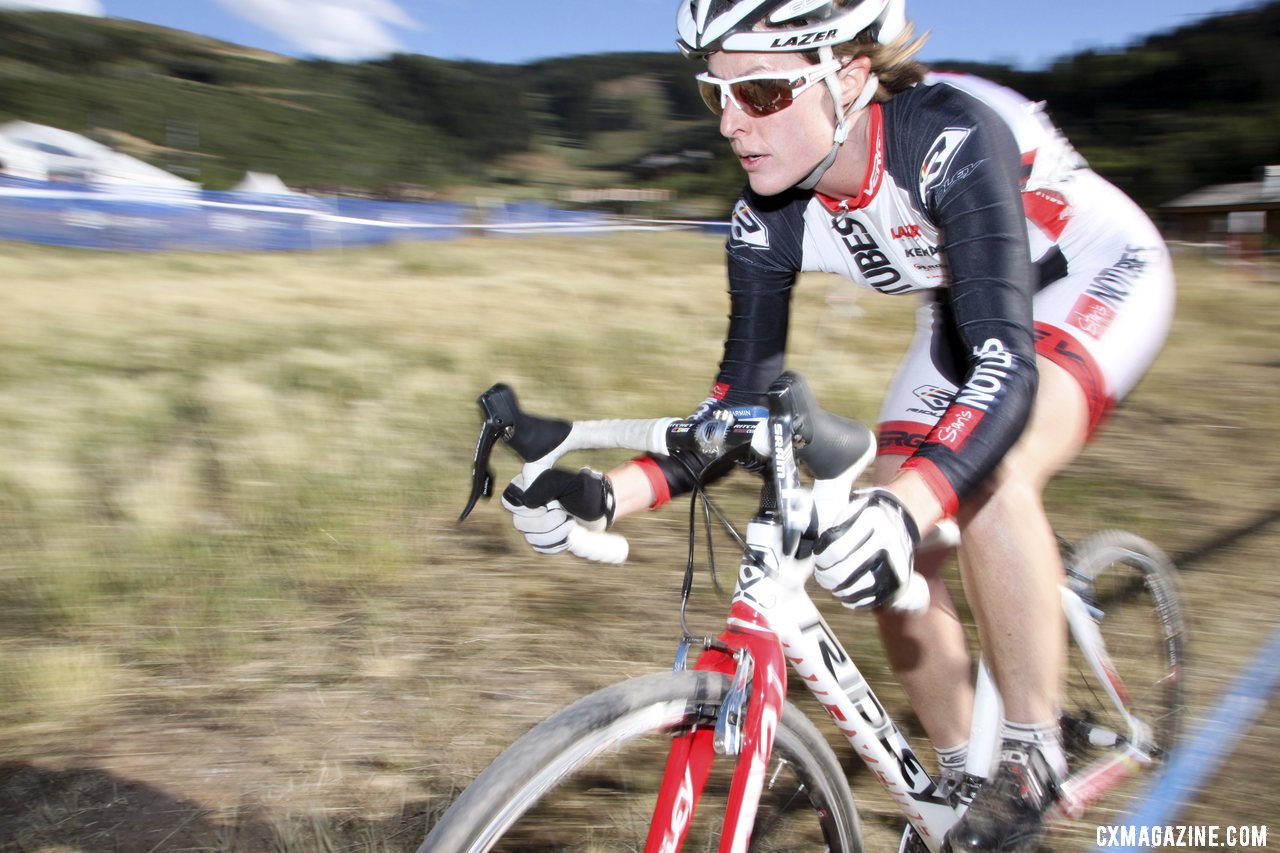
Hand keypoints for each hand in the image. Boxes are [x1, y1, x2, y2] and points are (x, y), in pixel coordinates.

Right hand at [501, 468, 615, 555]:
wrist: (598, 506)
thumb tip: (526, 500)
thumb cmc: (583, 490)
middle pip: (519, 523)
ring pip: (531, 538)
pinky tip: (569, 536)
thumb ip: (546, 487)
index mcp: (527, 489)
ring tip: (571, 525)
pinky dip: (557, 544)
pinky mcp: (543, 540)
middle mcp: (527, 508)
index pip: (509, 501)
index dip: (524, 508)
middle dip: (544, 523)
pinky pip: (541, 548)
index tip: (546, 506)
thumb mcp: (568, 483)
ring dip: (554, 535)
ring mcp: (534, 526)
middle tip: (563, 515)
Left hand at [813, 487, 924, 610]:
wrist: (901, 528)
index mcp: (873, 518)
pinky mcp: (899, 581)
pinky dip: (852, 600)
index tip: (818, 558)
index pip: (836, 550)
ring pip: (854, 589)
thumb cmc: (867, 521)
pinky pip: (869, 599)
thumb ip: (833, 526)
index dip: (821, 558)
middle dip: (825, 577)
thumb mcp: (851, 511)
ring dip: (836, 590)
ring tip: (830, 584)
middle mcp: (888, 538)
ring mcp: (897, 561)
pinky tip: (845, 592)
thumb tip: (814, 549)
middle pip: (842, 573)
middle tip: (820, 574)